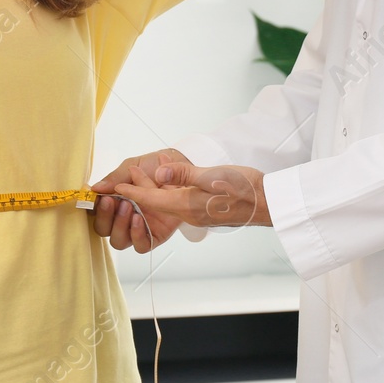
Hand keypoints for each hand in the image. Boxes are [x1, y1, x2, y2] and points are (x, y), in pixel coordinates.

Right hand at [92, 148, 191, 252]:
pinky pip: (141, 245)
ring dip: (119, 225)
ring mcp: (139, 228)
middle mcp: (124, 217)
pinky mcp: (156, 235)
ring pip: (119, 241)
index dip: (94, 208)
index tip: (97, 197)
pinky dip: (137, 235)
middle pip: (103, 230)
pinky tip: (139, 219)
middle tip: (112, 200)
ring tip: (128, 207)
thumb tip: (95, 188)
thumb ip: (115, 178)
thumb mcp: (135, 166)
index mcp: (115, 201)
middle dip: (105, 216)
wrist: (183, 169)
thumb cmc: (157, 168)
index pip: (95, 213)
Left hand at [111, 160, 270, 229]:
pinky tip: (170, 178)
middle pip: (156, 203)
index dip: (131, 191)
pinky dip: (169, 190)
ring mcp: (197, 213)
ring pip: (167, 203)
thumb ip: (185, 173)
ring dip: (154, 189)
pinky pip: (179, 202)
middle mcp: (189, 213)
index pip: (151, 200)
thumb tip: (160, 172)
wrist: (268, 202)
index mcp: (187, 206)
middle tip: (131, 169)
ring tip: (147, 172)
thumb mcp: (213, 175)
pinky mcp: (205, 209)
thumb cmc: (245, 188)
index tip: (115, 186)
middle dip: (139, 189)